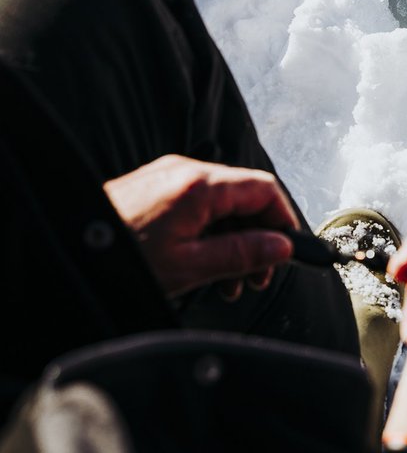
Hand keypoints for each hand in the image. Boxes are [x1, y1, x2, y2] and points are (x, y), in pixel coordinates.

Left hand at [104, 154, 299, 299]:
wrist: (70, 245)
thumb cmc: (123, 258)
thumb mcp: (190, 266)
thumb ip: (241, 253)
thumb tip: (282, 246)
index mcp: (200, 185)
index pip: (264, 188)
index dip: (283, 219)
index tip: (289, 251)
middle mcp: (188, 170)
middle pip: (244, 195)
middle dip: (258, 237)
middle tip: (259, 278)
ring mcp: (171, 175)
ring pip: (222, 203)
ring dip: (234, 239)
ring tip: (231, 282)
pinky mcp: (157, 185)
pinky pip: (199, 204)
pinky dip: (211, 232)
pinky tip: (206, 266)